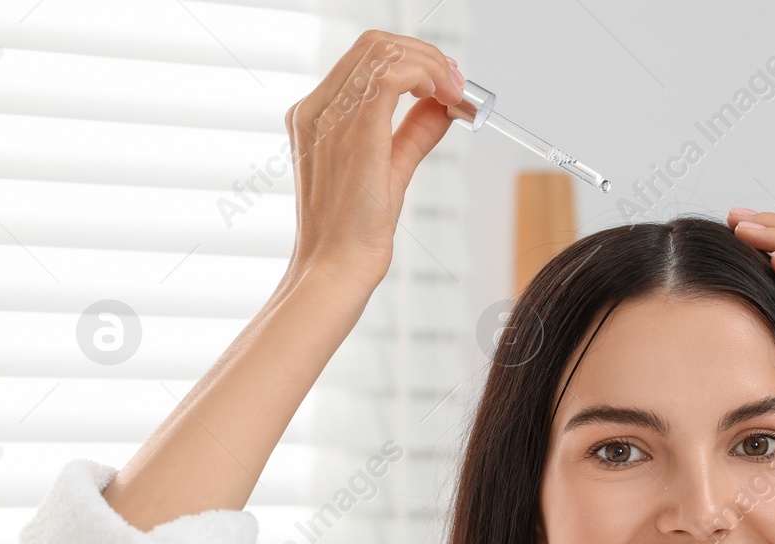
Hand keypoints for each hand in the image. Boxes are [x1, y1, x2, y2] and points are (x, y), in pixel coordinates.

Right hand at [283, 30, 465, 288]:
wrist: (338, 267)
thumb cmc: (355, 232)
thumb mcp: (391, 168)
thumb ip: (413, 133)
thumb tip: (441, 106)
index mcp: (316, 115)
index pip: (364, 58)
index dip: (412, 58)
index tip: (445, 81)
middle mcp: (317, 108)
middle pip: (374, 44)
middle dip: (426, 55)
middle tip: (458, 83)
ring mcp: (330, 115)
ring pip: (384, 50)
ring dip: (432, 64)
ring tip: (456, 92)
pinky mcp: (356, 129)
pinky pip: (393, 74)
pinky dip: (428, 75)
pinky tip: (446, 97)